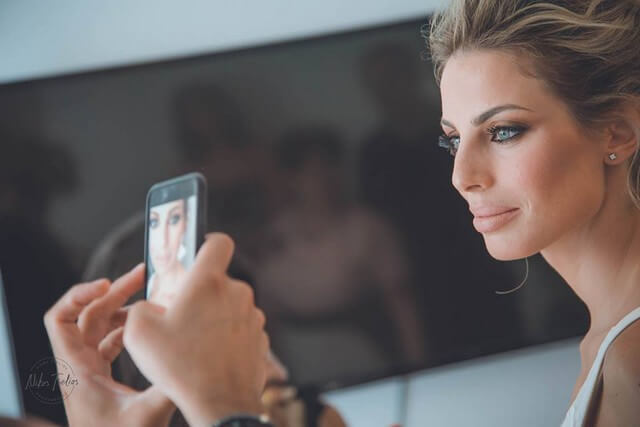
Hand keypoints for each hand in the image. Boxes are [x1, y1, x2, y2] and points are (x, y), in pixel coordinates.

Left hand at [43, 264, 175, 426]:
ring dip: (122, 309)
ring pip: (99, 328)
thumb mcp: (147, 416)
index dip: (77, 295)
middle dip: (113, 292)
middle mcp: (78, 367)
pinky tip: (148, 328)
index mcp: (77, 371)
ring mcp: (89, 373)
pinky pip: (109, 343)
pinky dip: (128, 330)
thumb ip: (170, 386)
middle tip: (141, 276)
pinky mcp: (100, 381)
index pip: (59, 320)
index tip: (106, 284)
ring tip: (150, 295)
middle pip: (86, 316)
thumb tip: (195, 360)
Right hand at [123, 233, 269, 426]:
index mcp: (209, 282)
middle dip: (201, 294)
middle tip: (181, 317)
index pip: (218, 242)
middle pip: (219, 280)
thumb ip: (142, 307)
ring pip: (230, 306)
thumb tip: (153, 306)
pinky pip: (240, 328)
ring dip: (215, 317)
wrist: (221, 405)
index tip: (195, 253)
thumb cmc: (181, 368)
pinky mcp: (261, 338)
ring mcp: (253, 316)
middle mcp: (237, 293)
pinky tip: (212, 357)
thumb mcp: (140, 334)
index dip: (206, 243)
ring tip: (195, 343)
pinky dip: (228, 337)